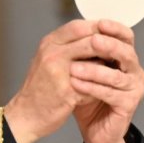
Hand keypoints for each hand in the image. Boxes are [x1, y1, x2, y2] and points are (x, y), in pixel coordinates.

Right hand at [4, 21, 110, 142]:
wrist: (25, 116)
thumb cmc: (39, 89)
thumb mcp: (47, 60)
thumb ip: (67, 48)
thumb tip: (95, 37)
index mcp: (49, 44)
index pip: (78, 26)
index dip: (97, 30)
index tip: (110, 37)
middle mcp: (52, 54)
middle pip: (90, 40)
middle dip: (107, 47)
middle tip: (118, 54)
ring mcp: (58, 72)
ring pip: (94, 61)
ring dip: (106, 66)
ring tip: (113, 71)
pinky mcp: (66, 92)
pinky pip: (92, 85)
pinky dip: (99, 86)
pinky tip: (102, 90)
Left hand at [70, 20, 143, 142]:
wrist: (94, 131)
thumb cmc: (88, 99)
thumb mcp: (84, 70)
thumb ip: (84, 51)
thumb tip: (74, 26)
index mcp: (125, 58)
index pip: (125, 37)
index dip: (115, 28)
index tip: (99, 23)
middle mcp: (134, 71)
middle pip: (126, 53)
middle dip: (109, 45)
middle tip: (92, 40)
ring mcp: (135, 89)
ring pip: (117, 76)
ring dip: (95, 71)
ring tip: (74, 68)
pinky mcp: (129, 105)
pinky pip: (111, 94)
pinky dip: (92, 88)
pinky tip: (76, 85)